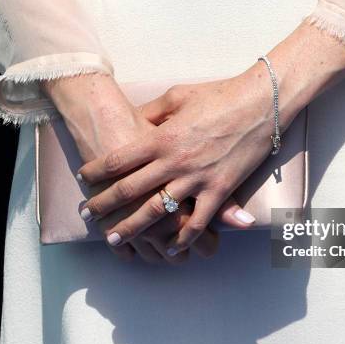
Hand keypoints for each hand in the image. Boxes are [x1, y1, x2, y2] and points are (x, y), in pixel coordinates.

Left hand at [77, 20, 344, 255]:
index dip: (96, 171)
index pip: (118, 160)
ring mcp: (197, 179)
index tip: (85, 179)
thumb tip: (135, 120)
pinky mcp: (220, 191)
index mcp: (161, 138)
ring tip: (114, 239)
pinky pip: (198, 222)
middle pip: (129, 190)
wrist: (260, 104)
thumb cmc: (218, 95)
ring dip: (132, 228)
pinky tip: (170, 248)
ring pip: (157, 212)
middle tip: (87, 215)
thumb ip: (152, 112)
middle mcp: (174, 162)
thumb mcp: (177, 96)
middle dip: (104, 205)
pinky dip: (183, 238)